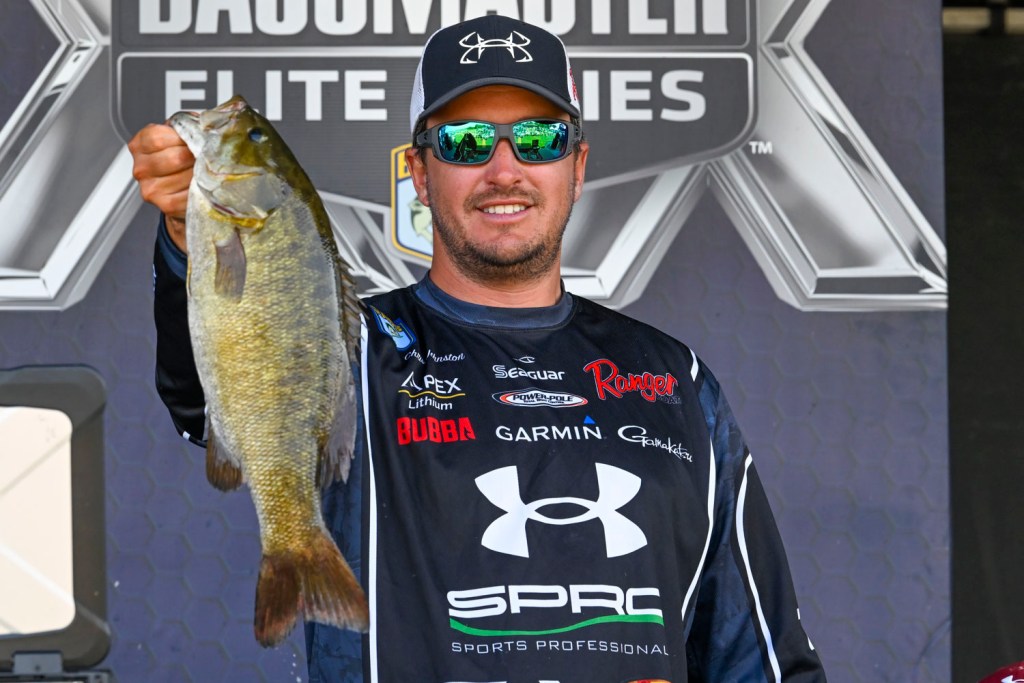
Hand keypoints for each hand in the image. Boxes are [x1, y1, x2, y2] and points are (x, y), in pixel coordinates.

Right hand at [128, 123, 192, 252]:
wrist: (181, 188)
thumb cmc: (181, 157)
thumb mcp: (178, 135)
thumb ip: (185, 127)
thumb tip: (207, 125)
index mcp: (139, 146)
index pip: (158, 138)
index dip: (182, 138)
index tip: (193, 141)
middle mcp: (141, 168)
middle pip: (176, 157)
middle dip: (196, 156)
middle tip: (205, 158)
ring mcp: (151, 188)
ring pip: (186, 176)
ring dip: (202, 173)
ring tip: (204, 171)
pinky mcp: (166, 205)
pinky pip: (190, 195)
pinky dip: (202, 189)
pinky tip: (203, 185)